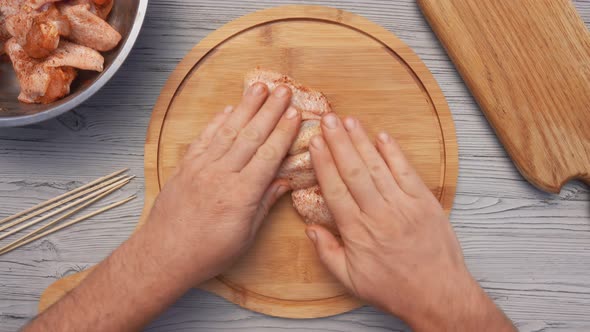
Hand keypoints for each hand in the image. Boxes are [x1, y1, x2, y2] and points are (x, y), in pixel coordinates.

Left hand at [145, 82, 300, 283]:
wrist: (164, 254)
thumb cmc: (207, 252)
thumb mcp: (245, 236)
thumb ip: (265, 204)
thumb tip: (284, 181)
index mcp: (241, 194)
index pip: (268, 155)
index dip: (283, 132)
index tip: (295, 113)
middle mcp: (221, 174)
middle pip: (251, 135)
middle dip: (269, 110)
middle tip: (283, 90)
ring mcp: (201, 167)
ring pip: (228, 130)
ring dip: (245, 107)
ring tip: (259, 87)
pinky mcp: (186, 166)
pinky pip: (204, 138)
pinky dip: (217, 121)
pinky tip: (228, 109)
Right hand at [306, 114, 513, 330]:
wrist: (438, 295)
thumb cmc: (394, 288)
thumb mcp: (351, 280)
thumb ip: (327, 252)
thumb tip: (309, 228)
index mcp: (358, 232)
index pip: (335, 189)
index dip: (324, 163)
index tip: (314, 143)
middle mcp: (379, 214)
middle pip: (354, 171)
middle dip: (339, 142)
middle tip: (328, 119)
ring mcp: (404, 206)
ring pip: (378, 167)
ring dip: (362, 141)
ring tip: (349, 121)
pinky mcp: (425, 203)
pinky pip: (407, 172)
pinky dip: (395, 153)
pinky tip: (383, 136)